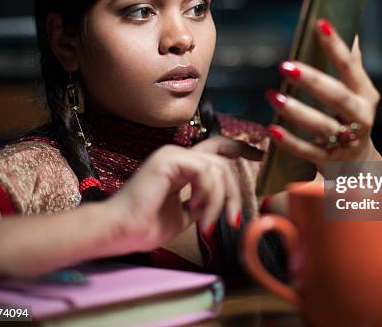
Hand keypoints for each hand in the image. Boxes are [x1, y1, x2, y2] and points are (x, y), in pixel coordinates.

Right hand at [106, 137, 261, 251]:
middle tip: (233, 219)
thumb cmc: (145, 227)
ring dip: (219, 200)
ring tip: (206, 222)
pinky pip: (205, 172)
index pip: (216, 148)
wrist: (121, 232)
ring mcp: (172, 155)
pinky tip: (197, 211)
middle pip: (222, 162)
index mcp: (180, 166)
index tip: (260, 155)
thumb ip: (201, 203)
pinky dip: (208, 195)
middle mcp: (177, 155)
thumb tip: (220, 204)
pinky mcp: (169, 159)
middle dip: (234, 192)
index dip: (240, 148)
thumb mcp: (183, 215)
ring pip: (217, 169)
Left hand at [266, 19, 381, 169]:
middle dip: (313, 81)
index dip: (337, 46)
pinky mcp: (328, 160)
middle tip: (286, 66)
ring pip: (322, 125)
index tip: (320, 25)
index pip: (350, 67)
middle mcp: (359, 117)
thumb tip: (351, 31)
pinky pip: (307, 151)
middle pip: (338, 97)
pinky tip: (273, 130)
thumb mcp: (358, 92)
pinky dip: (290, 141)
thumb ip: (352, 65)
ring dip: (297, 111)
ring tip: (273, 96)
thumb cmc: (353, 118)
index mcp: (365, 95)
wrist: (359, 163)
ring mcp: (345, 140)